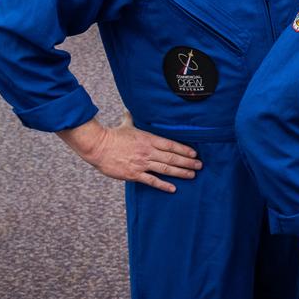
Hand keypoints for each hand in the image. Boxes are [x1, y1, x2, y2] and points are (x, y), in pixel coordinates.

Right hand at [57, 112, 201, 192]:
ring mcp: (142, 163)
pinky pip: (151, 181)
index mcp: (148, 139)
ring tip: (192, 175)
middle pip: (172, 157)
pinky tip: (173, 188)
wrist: (98, 147)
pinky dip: (163, 185)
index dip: (184, 149)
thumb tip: (131, 109)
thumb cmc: (112, 135)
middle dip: (187, 162)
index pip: (171, 144)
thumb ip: (133, 118)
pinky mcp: (134, 174)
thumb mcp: (126, 124)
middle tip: (199, 166)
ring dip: (180, 173)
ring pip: (165, 169)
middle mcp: (148, 151)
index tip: (194, 154)